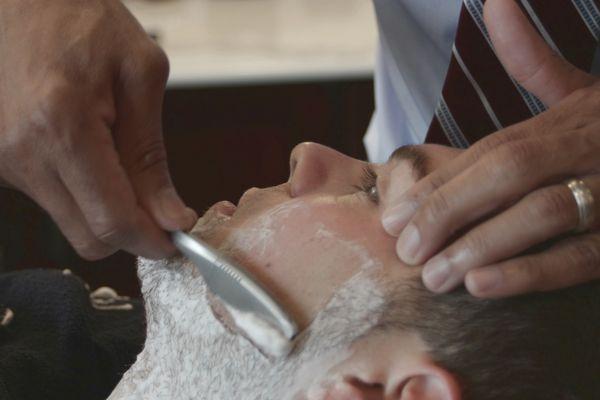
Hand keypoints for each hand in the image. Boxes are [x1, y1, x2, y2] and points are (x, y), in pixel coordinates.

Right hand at [0, 0, 196, 259]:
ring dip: (106, 207)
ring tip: (119, 156)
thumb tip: (170, 217)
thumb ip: (152, 156)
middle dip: (132, 231)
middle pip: (88, 237)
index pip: (112, 221)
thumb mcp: (139, 76)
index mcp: (61, 127)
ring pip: (70, 222)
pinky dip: (83, 190)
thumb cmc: (83, 21)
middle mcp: (21, 153)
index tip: (177, 240)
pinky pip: (52, 199)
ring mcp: (3, 160)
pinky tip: (92, 151)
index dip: (152, 241)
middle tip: (160, 207)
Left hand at [381, 0, 599, 297]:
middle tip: (406, 251)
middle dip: (450, 211)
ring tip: (434, 278)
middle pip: (509, 173)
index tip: (393, 218)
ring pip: (543, 214)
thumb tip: (497, 3)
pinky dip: (531, 273)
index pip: (491, 150)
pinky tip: (482, 286)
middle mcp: (587, 148)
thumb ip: (534, 59)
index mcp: (566, 120)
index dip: (440, 184)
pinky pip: (582, 257)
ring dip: (481, 245)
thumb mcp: (580, 92)